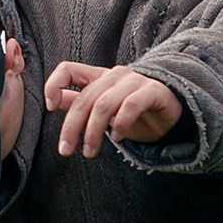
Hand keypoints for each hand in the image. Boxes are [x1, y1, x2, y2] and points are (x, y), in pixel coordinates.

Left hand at [44, 61, 185, 157]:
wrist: (172, 117)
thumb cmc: (134, 114)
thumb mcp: (103, 111)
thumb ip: (79, 104)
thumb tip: (53, 101)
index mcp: (99, 77)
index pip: (68, 69)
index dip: (54, 84)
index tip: (50, 107)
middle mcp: (115, 75)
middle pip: (85, 98)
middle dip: (72, 127)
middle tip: (65, 151)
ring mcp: (135, 82)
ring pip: (104, 105)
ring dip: (93, 132)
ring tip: (90, 153)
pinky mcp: (153, 91)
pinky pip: (131, 106)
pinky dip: (120, 124)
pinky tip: (117, 138)